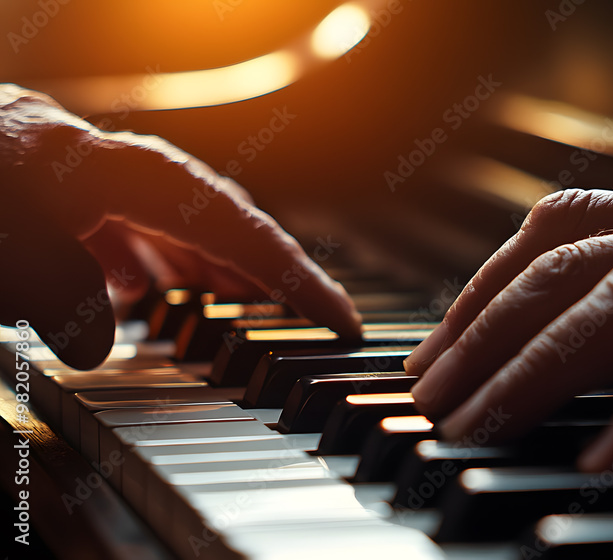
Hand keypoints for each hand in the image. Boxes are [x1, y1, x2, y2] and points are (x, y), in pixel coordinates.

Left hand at [0, 84, 360, 369]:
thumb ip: (60, 299)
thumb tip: (104, 336)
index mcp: (94, 164)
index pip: (224, 222)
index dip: (289, 273)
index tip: (338, 317)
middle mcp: (87, 158)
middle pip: (206, 212)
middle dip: (261, 265)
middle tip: (309, 314)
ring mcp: (60, 167)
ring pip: (161, 216)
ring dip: (203, 263)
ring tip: (235, 306)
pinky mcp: (34, 183)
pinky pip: (113, 221)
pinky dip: (141, 256)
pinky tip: (135, 285)